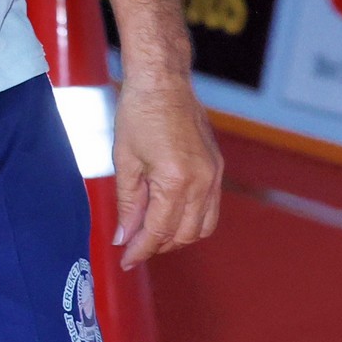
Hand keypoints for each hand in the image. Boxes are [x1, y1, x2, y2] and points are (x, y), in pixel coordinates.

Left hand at [110, 68, 222, 268]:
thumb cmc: (138, 113)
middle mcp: (201, 182)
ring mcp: (213, 175)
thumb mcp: (125, 160)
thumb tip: (124, 236)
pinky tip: (170, 216)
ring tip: (150, 235)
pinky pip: (210, 208)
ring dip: (177, 237)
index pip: (159, 230)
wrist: (163, 81)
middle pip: (183, 234)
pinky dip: (192, 220)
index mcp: (175, 180)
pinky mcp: (216, 168)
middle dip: (158, 246)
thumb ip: (128, 203)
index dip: (141, 249)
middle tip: (133, 247)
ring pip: (202, 227)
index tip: (126, 260)